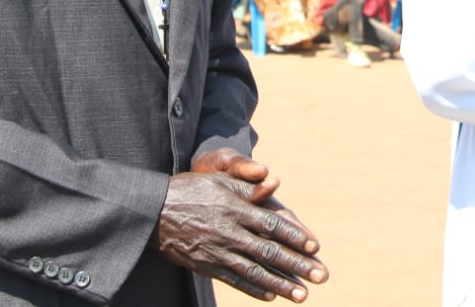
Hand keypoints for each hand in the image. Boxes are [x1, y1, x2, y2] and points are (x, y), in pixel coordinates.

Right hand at [155, 149, 327, 301]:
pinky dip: (253, 288)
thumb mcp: (219, 179)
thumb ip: (248, 185)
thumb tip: (275, 181)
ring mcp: (219, 251)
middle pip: (270, 251)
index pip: (273, 225)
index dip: (296, 237)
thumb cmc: (190, 189)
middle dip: (298, 265)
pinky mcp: (208, 265)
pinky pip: (235, 279)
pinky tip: (270, 295)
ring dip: (281, 284)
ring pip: (255, 271)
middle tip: (321, 276)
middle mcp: (231, 232)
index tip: (315, 248)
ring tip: (302, 295)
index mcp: (236, 208)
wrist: (153, 212)